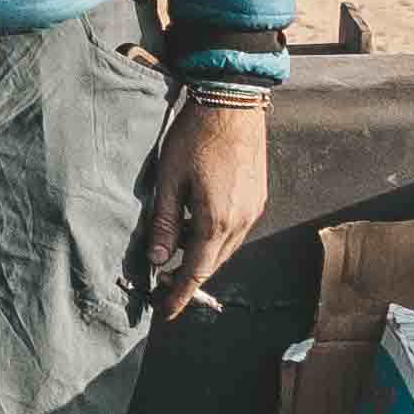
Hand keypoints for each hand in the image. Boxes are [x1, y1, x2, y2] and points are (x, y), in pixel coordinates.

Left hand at [134, 90, 271, 319]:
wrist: (233, 102)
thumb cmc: (195, 136)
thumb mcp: (169, 179)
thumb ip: (164, 221)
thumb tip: (156, 258)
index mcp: (216, 220)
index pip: (196, 270)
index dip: (180, 294)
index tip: (166, 311)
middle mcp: (241, 221)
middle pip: (213, 263)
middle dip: (190, 278)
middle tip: (165, 285)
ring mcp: (253, 210)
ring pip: (226, 248)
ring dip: (203, 257)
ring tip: (175, 254)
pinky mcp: (258, 198)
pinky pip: (236, 231)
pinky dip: (216, 238)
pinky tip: (198, 228)